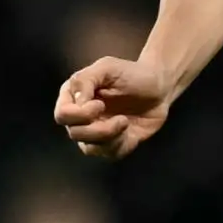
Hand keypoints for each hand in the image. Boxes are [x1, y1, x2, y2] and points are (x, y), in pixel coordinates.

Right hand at [54, 57, 173, 160]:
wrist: (160, 87)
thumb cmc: (132, 74)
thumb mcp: (107, 67)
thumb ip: (85, 80)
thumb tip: (77, 104)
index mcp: (74, 98)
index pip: (63, 115)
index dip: (78, 115)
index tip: (100, 104)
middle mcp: (81, 118)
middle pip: (75, 134)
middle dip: (98, 129)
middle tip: (120, 118)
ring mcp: (96, 133)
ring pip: (90, 148)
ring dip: (110, 137)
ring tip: (125, 122)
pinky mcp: (113, 143)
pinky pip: (109, 154)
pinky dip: (121, 145)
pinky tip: (131, 132)